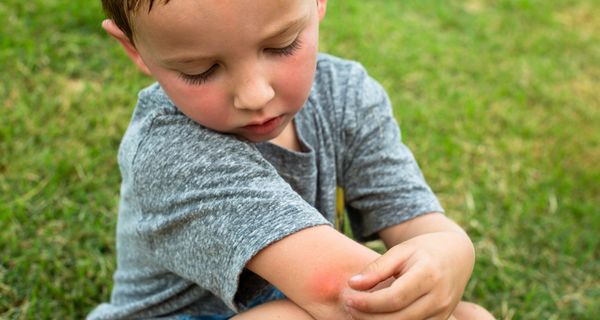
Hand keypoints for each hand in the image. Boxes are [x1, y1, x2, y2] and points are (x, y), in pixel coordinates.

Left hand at [342, 231, 474, 318]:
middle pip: (399, 318)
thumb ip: (377, 268)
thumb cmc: (423, 250)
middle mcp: (439, 297)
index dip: (368, 302)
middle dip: (369, 316)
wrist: (456, 256)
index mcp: (429, 274)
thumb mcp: (400, 251)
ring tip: (359, 312)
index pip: (394, 298)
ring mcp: (443, 312)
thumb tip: (352, 284)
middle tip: (348, 307)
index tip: (347, 298)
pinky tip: (376, 317)